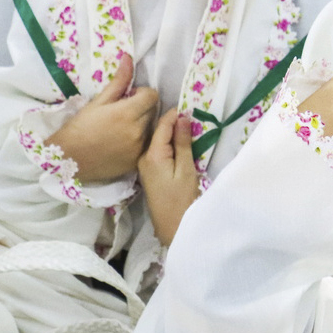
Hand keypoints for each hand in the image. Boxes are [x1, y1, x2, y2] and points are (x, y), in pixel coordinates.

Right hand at [47, 54, 160, 185]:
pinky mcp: (137, 161)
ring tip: (121, 127)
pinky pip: (146, 145)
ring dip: (142, 124)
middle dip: (142, 107)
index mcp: (127, 113)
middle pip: (153, 111)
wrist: (70, 158)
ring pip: (151, 129)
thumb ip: (118, 81)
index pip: (152, 95)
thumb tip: (128, 58)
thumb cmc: (80, 126)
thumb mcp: (98, 101)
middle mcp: (138, 131)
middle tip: (123, 111)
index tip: (129, 96)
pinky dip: (139, 141)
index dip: (142, 93)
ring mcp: (139, 148)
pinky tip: (121, 142)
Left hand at [140, 110, 199, 246]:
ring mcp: (144, 164)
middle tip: (189, 115)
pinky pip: (155, 151)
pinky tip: (176, 144)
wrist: (170, 226)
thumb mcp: (186, 169)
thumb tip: (182, 117)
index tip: (188, 106)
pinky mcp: (147, 172)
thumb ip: (183, 143)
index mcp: (153, 154)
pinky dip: (166, 144)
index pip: (163, 125)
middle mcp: (143, 156)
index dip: (175, 114)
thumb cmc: (181, 199)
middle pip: (157, 131)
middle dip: (172, 122)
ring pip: (156, 141)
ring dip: (169, 133)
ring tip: (185, 127)